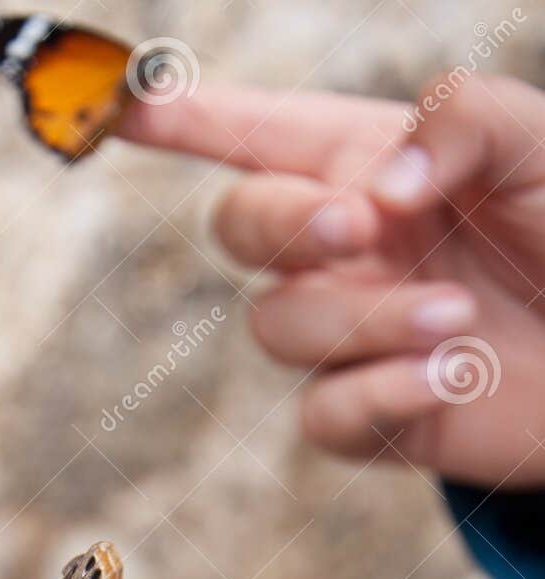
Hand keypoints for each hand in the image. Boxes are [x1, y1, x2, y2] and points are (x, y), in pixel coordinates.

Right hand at [117, 76, 544, 483]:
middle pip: (240, 228)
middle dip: (283, 224)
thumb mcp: (536, 142)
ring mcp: (346, 335)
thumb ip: (460, 122)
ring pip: (278, 328)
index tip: (128, 104)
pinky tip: (451, 379)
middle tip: (359, 226)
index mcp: (366, 166)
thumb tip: (375, 189)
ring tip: (459, 321)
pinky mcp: (369, 419)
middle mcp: (340, 249)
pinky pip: (323, 415)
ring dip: (362, 319)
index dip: (185, 118)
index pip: (255, 135)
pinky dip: (381, 394)